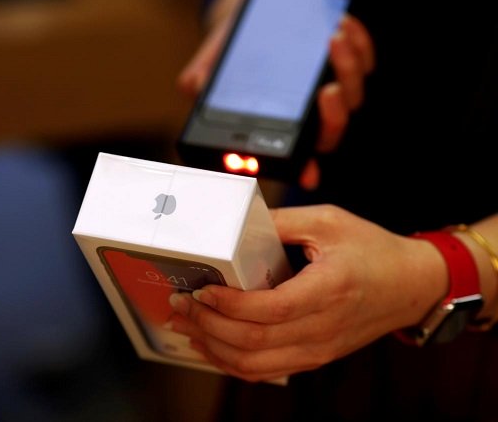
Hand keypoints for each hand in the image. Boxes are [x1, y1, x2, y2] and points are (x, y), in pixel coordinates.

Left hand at [166, 205, 446, 381]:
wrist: (411, 285)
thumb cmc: (373, 250)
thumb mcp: (329, 221)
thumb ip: (280, 222)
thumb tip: (234, 224)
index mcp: (328, 290)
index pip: (268, 310)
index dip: (228, 304)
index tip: (201, 290)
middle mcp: (323, 328)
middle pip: (253, 343)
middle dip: (208, 326)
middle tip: (180, 306)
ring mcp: (319, 349)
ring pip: (255, 365)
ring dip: (214, 349)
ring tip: (187, 327)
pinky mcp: (315, 357)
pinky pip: (267, 370)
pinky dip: (234, 363)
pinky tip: (213, 347)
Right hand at [177, 0, 374, 189]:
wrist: (249, 17)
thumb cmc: (232, 50)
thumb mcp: (213, 63)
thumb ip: (202, 77)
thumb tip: (195, 86)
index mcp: (278, 128)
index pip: (296, 157)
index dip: (304, 169)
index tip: (308, 173)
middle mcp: (307, 116)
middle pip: (331, 129)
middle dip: (333, 114)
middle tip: (325, 90)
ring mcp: (330, 90)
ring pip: (351, 94)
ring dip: (348, 69)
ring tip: (333, 39)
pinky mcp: (345, 62)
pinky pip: (363, 61)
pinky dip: (358, 45)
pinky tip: (343, 27)